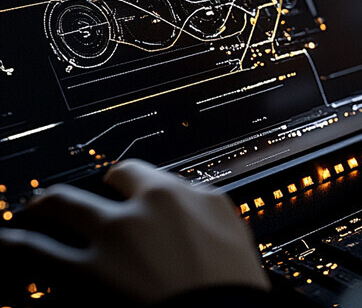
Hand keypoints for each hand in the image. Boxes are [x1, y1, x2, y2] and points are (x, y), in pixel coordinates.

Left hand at [0, 159, 270, 304]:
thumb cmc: (233, 292)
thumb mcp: (233, 238)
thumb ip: (204, 214)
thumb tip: (193, 206)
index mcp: (185, 196)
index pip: (143, 174)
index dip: (125, 182)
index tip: (117, 191)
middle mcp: (146, 206)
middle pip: (103, 183)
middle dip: (93, 186)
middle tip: (74, 200)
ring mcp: (113, 237)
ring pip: (61, 205)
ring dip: (43, 207)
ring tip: (29, 214)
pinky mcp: (83, 275)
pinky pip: (33, 252)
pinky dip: (15, 245)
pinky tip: (5, 245)